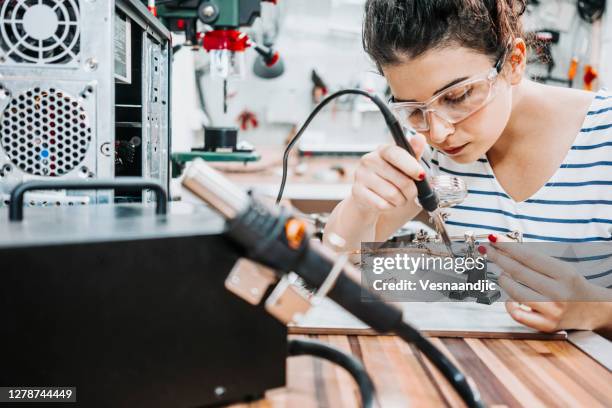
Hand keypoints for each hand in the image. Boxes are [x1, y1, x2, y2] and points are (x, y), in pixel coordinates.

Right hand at [350, 133, 426, 213]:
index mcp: (381, 150)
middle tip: (411, 193)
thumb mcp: (403, 166)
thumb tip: (420, 138)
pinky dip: (390, 207)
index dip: (411, 165)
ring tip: (398, 198)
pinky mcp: (357, 192)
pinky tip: (387, 202)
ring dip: (401, 200)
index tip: (421, 176)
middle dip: (411, 191)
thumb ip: (413, 153)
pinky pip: (382, 204)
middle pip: (400, 179)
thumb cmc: (389, 179)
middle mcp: (368, 160)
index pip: (395, 154)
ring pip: (392, 194)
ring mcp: (360, 176)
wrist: (367, 197)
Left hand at [483, 234, 611, 332]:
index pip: (529, 257)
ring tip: (504, 275)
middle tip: (487, 250)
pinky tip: (510, 297)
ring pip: (514, 293)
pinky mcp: (546, 325)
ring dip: (504, 280)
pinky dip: (509, 304)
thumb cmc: (570, 285)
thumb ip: (535, 260)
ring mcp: (552, 311)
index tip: (494, 239)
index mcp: (564, 274)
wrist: (592, 310)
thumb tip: (504, 248)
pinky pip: (517, 314)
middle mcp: (558, 292)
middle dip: (498, 258)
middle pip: (519, 272)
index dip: (508, 247)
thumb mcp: (560, 267)